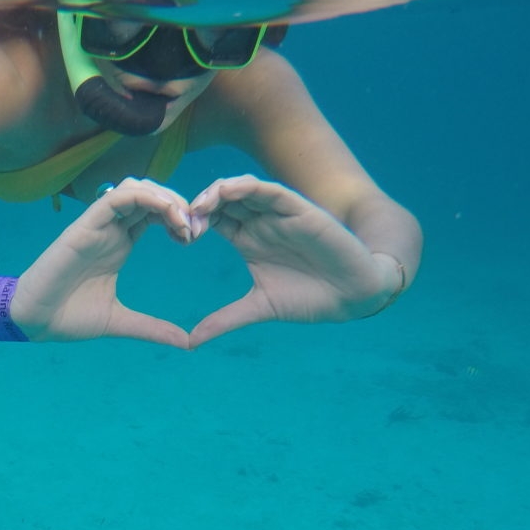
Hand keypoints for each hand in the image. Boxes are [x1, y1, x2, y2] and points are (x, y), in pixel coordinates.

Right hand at [11, 178, 195, 348]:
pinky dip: (145, 197)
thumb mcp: (121, 322)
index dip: (179, 218)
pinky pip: (116, 197)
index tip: (193, 238)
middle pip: (150, 194)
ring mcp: (98, 225)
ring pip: (136, 188)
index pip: (155, 214)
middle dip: (178, 204)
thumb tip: (186, 343)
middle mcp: (111, 229)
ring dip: (164, 196)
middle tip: (195, 229)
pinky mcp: (85, 225)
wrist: (34, 321)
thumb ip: (152, 328)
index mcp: (121, 244)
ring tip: (182, 221)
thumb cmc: (69, 317)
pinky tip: (165, 213)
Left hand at [185, 175, 403, 346]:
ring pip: (242, 189)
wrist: (352, 295)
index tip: (177, 237)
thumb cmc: (310, 298)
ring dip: (217, 192)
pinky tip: (227, 192)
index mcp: (248, 240)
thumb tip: (190, 342)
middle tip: (179, 220)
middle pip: (222, 200)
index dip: (192, 222)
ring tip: (198, 206)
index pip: (213, 220)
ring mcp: (279, 214)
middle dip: (198, 205)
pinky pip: (270, 190)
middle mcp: (261, 222)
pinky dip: (248, 187)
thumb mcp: (259, 308)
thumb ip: (225, 320)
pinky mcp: (299, 210)